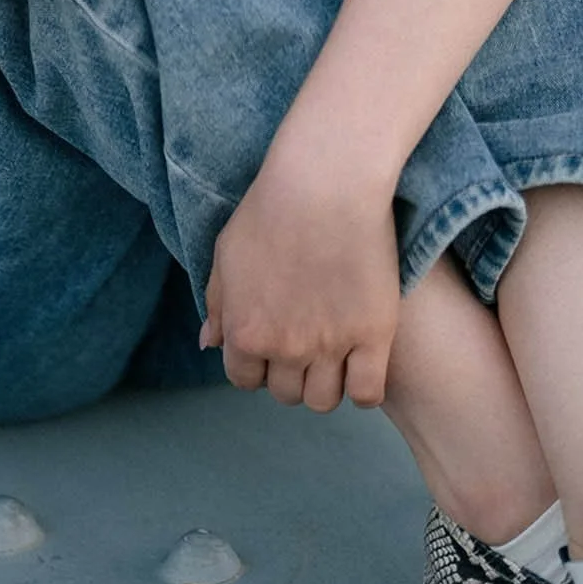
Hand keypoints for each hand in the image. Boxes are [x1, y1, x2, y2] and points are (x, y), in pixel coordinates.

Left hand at [197, 134, 400, 412]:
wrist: (325, 183)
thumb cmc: (270, 209)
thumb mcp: (227, 253)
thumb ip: (218, 304)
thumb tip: (208, 344)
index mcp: (245, 331)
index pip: (244, 380)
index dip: (257, 364)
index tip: (272, 346)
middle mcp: (284, 347)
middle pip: (286, 393)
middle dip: (290, 373)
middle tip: (304, 343)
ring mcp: (330, 346)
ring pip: (323, 400)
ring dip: (325, 383)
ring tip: (333, 355)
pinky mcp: (374, 335)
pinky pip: (367, 393)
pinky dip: (363, 388)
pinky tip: (362, 362)